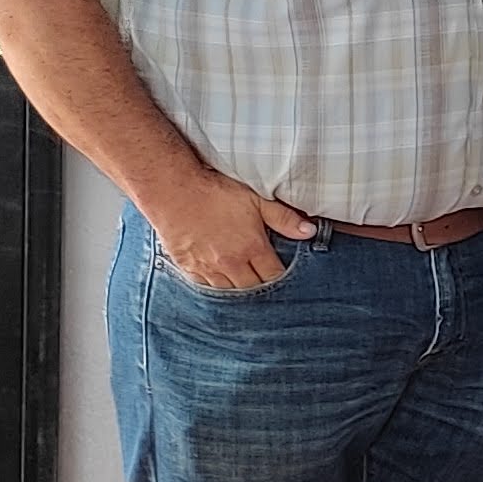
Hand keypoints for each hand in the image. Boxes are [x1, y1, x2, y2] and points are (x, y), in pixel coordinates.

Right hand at [152, 172, 317, 291]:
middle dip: (261, 286)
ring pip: (228, 290)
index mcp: (251, 248)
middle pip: (252, 288)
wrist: (173, 190)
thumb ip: (284, 218)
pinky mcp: (187, 267)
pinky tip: (218, 279)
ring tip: (244, 282)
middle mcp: (230, 264)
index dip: (280, 277)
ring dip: (238, 288)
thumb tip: (309, 232)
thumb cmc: (215, 192)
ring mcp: (207, 268)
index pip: (273, 276)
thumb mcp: (256, 199)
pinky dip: (214, 284)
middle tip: (265, 280)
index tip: (283, 274)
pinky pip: (205, 286)